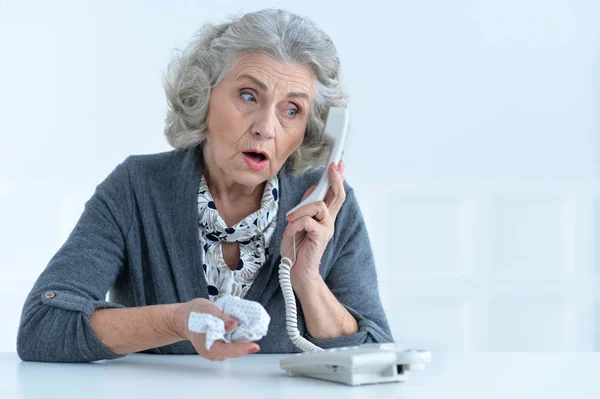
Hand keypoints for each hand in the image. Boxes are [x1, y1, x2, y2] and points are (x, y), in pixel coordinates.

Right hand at [173, 298, 259, 360]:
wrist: (182, 318)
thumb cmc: (193, 314)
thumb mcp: (207, 310)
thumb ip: (221, 318)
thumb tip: (234, 324)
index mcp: (208, 345)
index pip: (229, 350)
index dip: (243, 348)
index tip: (255, 346)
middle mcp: (212, 352)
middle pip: (233, 352)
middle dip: (245, 345)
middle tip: (256, 334)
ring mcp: (214, 351)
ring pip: (233, 350)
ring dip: (242, 342)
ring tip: (251, 333)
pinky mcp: (217, 347)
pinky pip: (230, 346)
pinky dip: (237, 340)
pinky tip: (242, 333)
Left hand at [280, 160, 345, 282]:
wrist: (296, 272)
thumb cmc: (296, 249)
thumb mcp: (298, 222)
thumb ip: (306, 208)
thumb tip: (312, 189)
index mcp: (324, 218)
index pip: (334, 194)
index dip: (337, 179)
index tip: (338, 164)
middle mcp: (328, 222)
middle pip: (337, 196)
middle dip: (335, 179)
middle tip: (333, 167)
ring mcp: (326, 229)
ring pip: (319, 206)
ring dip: (301, 210)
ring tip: (291, 219)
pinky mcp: (320, 237)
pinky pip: (308, 222)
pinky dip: (295, 225)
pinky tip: (290, 233)